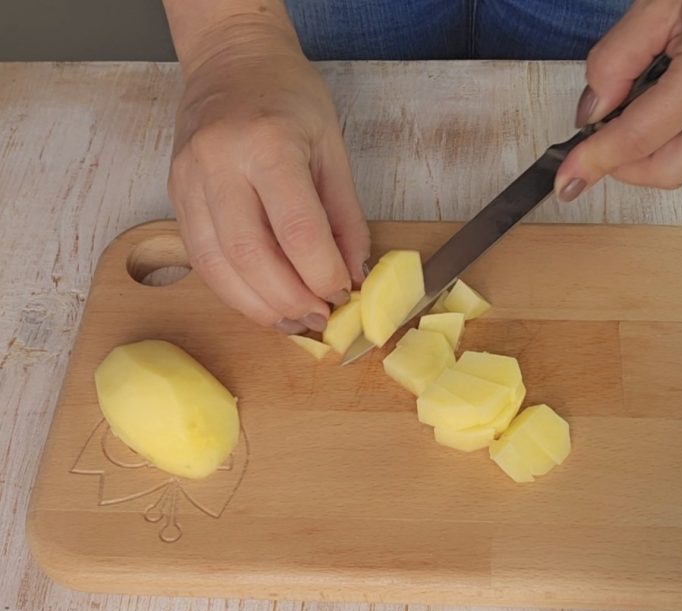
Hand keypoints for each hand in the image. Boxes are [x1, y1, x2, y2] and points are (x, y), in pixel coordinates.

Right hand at [168, 22, 369, 331]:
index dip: (322, 276)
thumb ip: (344, 219)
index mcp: (266, 143)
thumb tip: (352, 278)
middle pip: (251, 258)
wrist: (230, 62)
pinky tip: (264, 304)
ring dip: (259, 309)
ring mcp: (188, 182)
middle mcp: (218, 164)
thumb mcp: (332, 148)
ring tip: (293, 323)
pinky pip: (204, 262)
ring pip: (219, 269)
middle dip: (290, 302)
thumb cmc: (287, 98)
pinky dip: (236, 292)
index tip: (342, 296)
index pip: (297, 232)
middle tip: (318, 321)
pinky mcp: (176, 199)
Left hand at [556, 0, 681, 199]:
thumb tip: (592, 109)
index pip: (637, 140)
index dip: (595, 161)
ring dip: (648, 148)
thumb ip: (619, 57)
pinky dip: (672, 132)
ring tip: (631, 103)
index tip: (566, 177)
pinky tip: (661, 95)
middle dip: (623, 168)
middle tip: (592, 146)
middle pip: (666, 172)